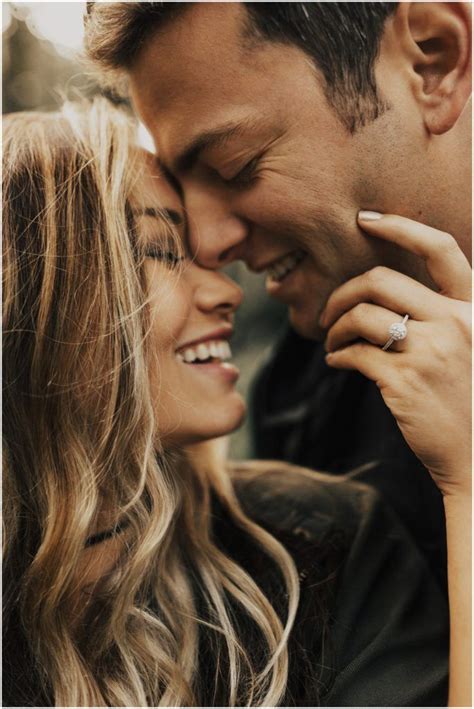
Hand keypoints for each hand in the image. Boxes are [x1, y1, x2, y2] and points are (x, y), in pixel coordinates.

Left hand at [320, 212, 471, 498]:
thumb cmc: (468, 402)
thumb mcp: (470, 348)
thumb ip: (442, 318)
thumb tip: (385, 301)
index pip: (440, 249)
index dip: (400, 227)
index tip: (365, 220)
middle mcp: (456, 323)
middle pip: (380, 280)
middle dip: (343, 292)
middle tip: (329, 312)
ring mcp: (431, 352)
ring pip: (360, 315)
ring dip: (334, 327)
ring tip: (331, 342)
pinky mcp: (405, 382)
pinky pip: (354, 353)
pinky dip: (337, 354)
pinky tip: (337, 362)